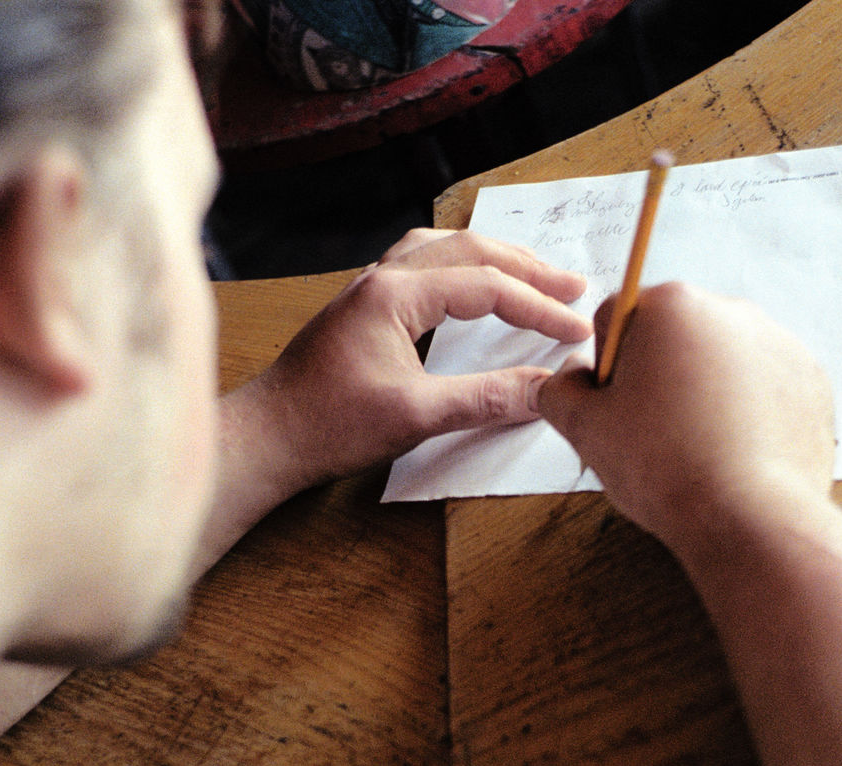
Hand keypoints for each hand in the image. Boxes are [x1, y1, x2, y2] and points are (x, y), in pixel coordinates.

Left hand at [248, 228, 590, 488]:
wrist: (266, 438)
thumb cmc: (327, 425)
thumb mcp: (416, 416)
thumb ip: (484, 399)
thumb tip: (545, 392)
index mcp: (394, 294)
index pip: (486, 285)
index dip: (538, 306)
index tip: (574, 330)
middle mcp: (381, 280)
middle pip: (468, 250)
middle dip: (526, 267)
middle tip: (572, 284)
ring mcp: (368, 292)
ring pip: (441, 250)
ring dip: (490, 258)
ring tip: (530, 273)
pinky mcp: (362, 311)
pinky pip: (420, 268)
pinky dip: (458, 268)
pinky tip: (468, 286)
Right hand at [537, 282, 835, 549]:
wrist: (751, 518)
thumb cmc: (668, 468)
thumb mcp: (584, 428)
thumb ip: (560, 391)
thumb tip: (564, 379)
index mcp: (671, 305)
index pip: (616, 318)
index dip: (606, 366)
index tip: (616, 405)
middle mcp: (729, 310)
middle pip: (671, 335)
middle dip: (658, 374)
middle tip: (652, 431)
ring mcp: (777, 343)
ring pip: (717, 360)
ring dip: (701, 392)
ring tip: (695, 446)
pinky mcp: (809, 379)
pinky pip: (760, 385)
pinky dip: (744, 411)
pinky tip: (730, 451)